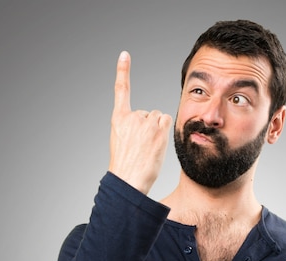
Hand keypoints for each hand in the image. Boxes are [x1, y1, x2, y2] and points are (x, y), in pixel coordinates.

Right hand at [108, 51, 172, 193]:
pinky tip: (156, 143)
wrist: (128, 180)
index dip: (123, 71)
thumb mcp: (121, 142)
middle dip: (148, 128)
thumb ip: (131, 128)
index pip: (121, 90)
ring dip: (157, 131)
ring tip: (148, 148)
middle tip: (142, 147)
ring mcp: (145, 122)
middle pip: (148, 113)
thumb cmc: (126, 167)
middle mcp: (131, 116)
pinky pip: (166, 121)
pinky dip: (165, 130)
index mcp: (118, 119)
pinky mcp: (157, 129)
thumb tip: (150, 122)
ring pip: (158, 118)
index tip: (124, 55)